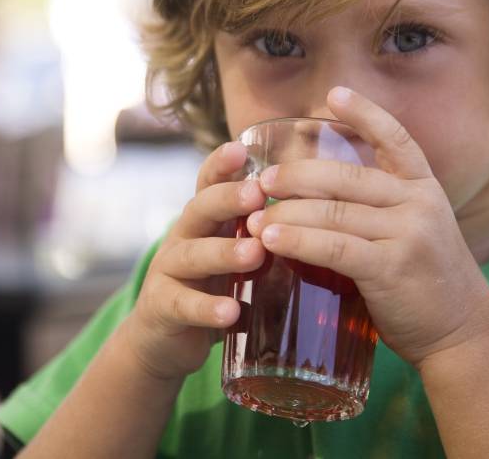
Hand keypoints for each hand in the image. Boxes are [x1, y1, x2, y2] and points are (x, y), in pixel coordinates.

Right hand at [122, 141, 267, 380]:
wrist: (164, 340)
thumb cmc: (214, 289)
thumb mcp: (234, 257)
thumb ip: (262, 236)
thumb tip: (326, 213)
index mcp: (204, 222)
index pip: (208, 184)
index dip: (221, 165)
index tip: (241, 148)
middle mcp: (182, 238)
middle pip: (199, 210)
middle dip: (227, 200)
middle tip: (257, 196)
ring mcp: (167, 272)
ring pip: (191, 256)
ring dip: (223, 253)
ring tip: (255, 254)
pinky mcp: (162, 308)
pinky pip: (183, 305)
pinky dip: (206, 308)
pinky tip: (230, 313)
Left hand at [246, 87, 488, 367]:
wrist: (462, 333)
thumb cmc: (422, 281)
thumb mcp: (412, 230)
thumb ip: (375, 208)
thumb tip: (308, 193)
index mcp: (423, 187)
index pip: (396, 138)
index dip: (365, 113)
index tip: (334, 93)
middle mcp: (419, 202)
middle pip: (345, 176)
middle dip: (296, 176)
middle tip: (261, 181)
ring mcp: (409, 233)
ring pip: (333, 211)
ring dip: (286, 212)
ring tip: (254, 217)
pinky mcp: (392, 267)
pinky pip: (334, 247)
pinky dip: (297, 241)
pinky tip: (271, 240)